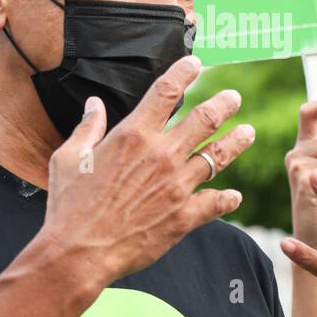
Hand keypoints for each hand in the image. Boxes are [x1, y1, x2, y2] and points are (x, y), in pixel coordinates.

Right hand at [41, 55, 253, 282]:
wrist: (79, 252)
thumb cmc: (69, 205)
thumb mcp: (68, 158)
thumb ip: (88, 128)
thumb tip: (94, 104)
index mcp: (134, 135)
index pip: (167, 91)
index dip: (185, 72)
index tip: (196, 63)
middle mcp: (162, 155)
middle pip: (205, 119)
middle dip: (224, 104)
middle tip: (234, 98)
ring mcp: (177, 186)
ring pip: (218, 156)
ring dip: (236, 142)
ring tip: (248, 132)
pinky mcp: (184, 217)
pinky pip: (215, 203)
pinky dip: (227, 198)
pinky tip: (234, 196)